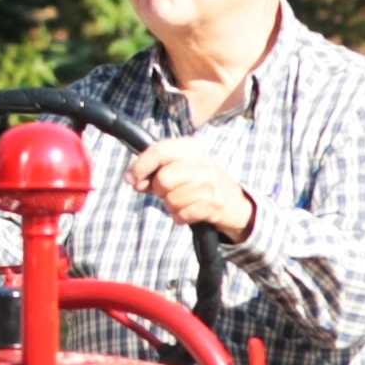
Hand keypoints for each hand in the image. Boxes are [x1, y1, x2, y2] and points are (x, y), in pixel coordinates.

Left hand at [127, 135, 255, 237]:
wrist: (234, 200)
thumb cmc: (198, 180)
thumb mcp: (180, 164)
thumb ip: (154, 169)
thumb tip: (133, 180)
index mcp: (190, 148)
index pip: (159, 152)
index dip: (140, 166)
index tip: (131, 178)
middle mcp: (201, 163)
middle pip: (163, 180)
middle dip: (159, 190)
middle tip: (166, 191)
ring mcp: (209, 184)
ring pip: (171, 200)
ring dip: (170, 205)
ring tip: (182, 200)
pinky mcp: (213, 205)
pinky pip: (181, 215)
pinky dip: (180, 216)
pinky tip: (189, 210)